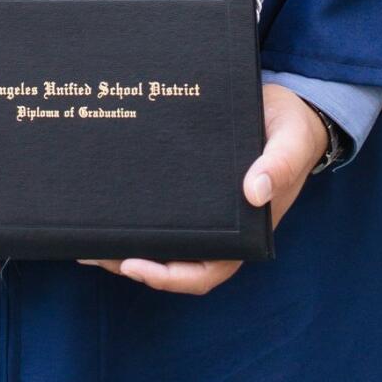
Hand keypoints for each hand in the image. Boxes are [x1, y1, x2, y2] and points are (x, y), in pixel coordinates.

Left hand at [74, 80, 327, 293]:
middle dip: (133, 262)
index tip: (134, 265)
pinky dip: (137, 210)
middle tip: (93, 252)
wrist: (289, 106)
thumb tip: (254, 191)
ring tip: (88, 233)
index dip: (169, 276)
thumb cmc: (292, 129)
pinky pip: (163, 206)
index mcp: (246, 230)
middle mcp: (222, 226)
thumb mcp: (291, 142)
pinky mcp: (193, 184)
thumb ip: (278, 164)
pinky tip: (109, 197)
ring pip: (163, 238)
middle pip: (174, 261)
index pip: (206, 270)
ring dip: (127, 242)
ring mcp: (206, 208)